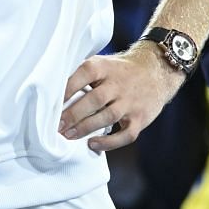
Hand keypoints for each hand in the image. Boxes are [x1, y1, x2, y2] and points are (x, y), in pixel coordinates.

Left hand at [59, 48, 184, 152]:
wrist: (156, 71)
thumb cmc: (119, 70)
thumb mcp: (101, 63)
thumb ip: (81, 73)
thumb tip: (51, 88)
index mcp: (104, 67)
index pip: (84, 74)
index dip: (67, 88)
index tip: (51, 102)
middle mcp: (118, 84)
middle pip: (94, 99)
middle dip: (73, 114)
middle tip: (56, 126)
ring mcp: (131, 102)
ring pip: (108, 116)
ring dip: (86, 128)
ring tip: (68, 136)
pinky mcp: (140, 119)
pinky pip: (126, 134)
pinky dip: (109, 142)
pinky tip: (92, 144)